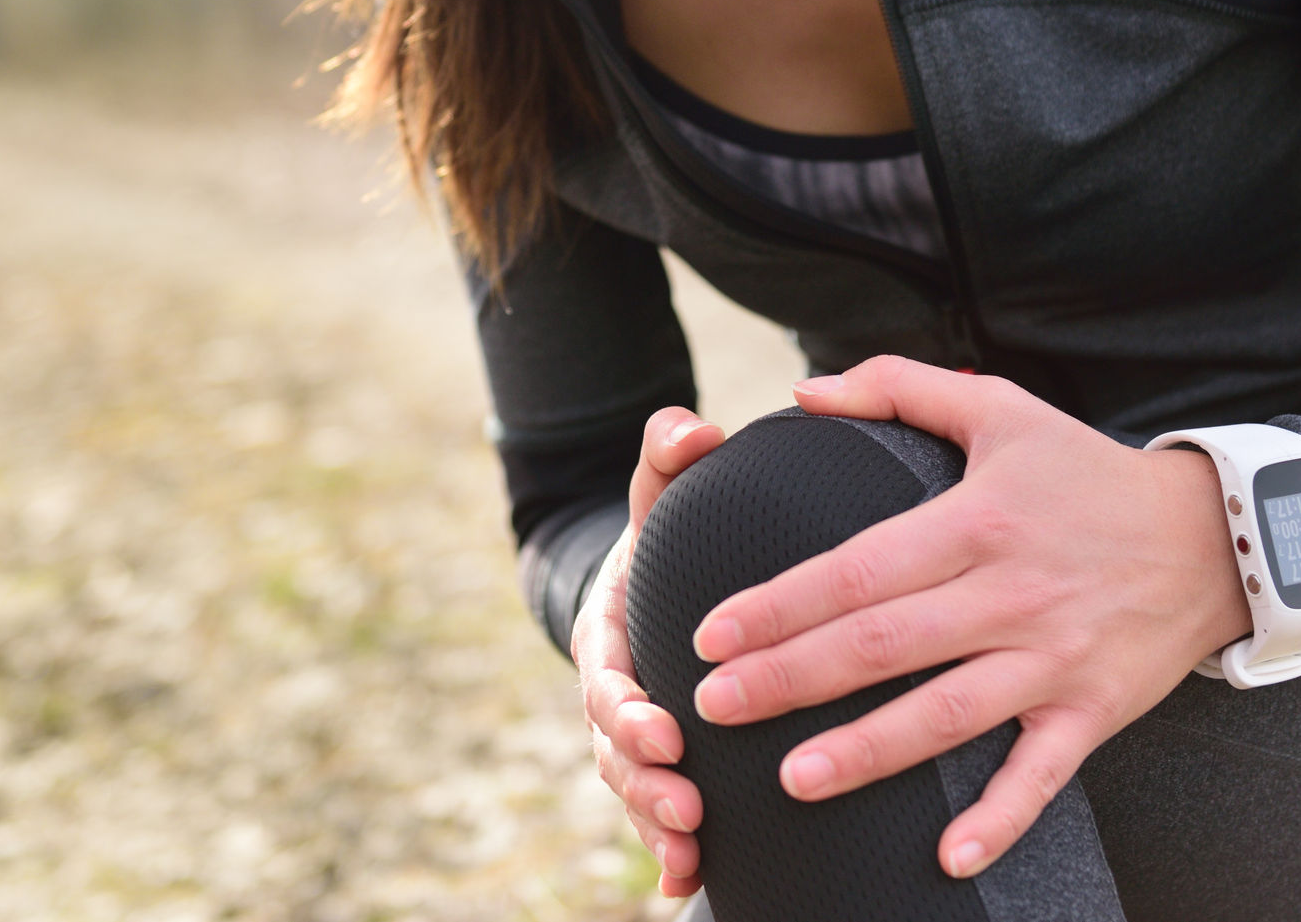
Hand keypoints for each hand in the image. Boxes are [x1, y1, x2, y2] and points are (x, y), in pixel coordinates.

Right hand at [572, 405, 725, 898]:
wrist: (658, 583)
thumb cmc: (669, 534)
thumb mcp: (661, 493)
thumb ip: (668, 455)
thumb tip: (692, 425)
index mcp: (608, 632)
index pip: (608, 677)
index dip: (630, 709)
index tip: (665, 731)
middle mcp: (611, 691)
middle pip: (613, 749)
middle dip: (646, 782)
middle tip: (690, 809)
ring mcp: (631, 734)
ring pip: (631, 789)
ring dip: (656, 823)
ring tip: (693, 852)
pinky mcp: (660, 764)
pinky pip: (656, 814)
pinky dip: (667, 850)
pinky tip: (690, 884)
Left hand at [687, 357, 1248, 880]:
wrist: (1218, 536)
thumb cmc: (1088, 473)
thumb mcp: (1000, 407)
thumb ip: (898, 386)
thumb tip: (806, 392)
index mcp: (975, 522)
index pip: (857, 569)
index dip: (780, 602)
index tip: (712, 630)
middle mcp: (1009, 594)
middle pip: (881, 645)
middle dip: (789, 678)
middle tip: (713, 707)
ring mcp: (1051, 660)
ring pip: (945, 716)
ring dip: (866, 752)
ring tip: (791, 780)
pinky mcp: (1091, 711)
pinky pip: (1040, 775)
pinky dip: (999, 819)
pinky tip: (947, 857)